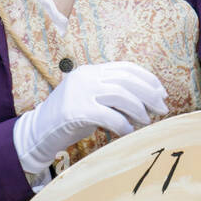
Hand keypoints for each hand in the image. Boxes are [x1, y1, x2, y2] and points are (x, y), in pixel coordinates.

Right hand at [14, 61, 167, 173]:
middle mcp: (85, 77)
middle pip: (126, 79)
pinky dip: (122, 123)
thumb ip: (111, 95)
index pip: (126, 68)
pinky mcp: (75, 110)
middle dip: (149, 94)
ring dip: (138, 109)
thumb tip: (146, 101)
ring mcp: (79, 92)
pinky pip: (107, 115)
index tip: (162, 93)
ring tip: (146, 121)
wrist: (38, 132)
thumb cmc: (69, 120)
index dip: (148, 79)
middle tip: (162, 109)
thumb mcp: (91, 100)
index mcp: (91, 71)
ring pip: (120, 94)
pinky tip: (127, 131)